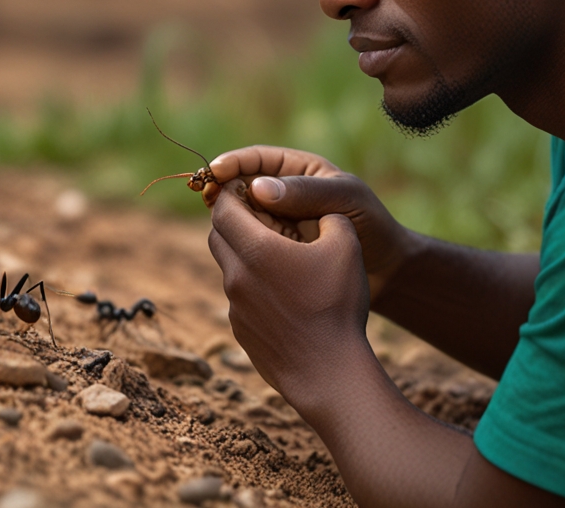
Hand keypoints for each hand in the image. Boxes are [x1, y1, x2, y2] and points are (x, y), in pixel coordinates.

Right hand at [205, 145, 414, 304]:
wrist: (388, 271)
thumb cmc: (373, 227)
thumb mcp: (345, 202)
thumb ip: (306, 193)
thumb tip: (258, 188)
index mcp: (299, 171)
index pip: (257, 159)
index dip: (233, 163)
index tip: (214, 172)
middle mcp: (283, 194)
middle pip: (242, 186)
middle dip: (224, 190)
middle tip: (208, 200)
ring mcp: (278, 222)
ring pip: (242, 216)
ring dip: (231, 219)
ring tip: (226, 227)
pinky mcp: (277, 250)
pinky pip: (250, 242)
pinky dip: (241, 244)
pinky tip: (237, 252)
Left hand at [208, 180, 370, 398]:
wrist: (328, 374)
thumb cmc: (336, 307)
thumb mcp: (346, 246)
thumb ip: (329, 214)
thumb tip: (321, 208)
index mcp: (254, 249)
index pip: (223, 207)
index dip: (234, 192)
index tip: (252, 189)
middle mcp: (235, 276)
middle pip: (218, 234)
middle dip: (235, 219)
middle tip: (265, 216)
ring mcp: (234, 307)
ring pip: (229, 267)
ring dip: (245, 254)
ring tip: (280, 256)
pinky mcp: (241, 331)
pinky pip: (239, 297)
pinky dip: (253, 285)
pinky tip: (285, 293)